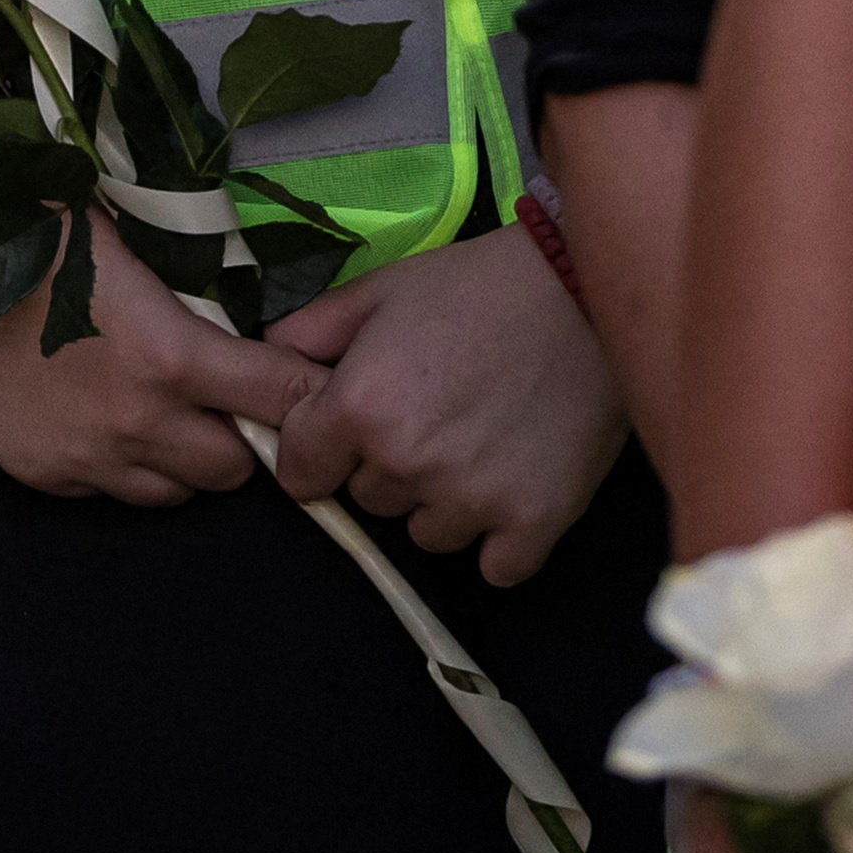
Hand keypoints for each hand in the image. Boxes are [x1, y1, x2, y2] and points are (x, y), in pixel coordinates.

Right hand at [0, 217, 321, 502]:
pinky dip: (116, 464)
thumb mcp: (145, 253)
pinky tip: (94, 417)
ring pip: (172, 492)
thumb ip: (204, 304)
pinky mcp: (44, 475)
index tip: (308, 393)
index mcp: (174, 357)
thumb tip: (258, 332)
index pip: (281, 400)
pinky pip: (108, 490)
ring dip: (178, 459)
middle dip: (235, 439)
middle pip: (231, 471)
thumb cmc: (54, 233)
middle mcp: (137, 422)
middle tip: (217, 403)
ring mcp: (87, 457)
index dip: (304, 398)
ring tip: (155, 412)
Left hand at [266, 223, 626, 586]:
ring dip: (445, 501)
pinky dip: (501, 538)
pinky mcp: (533, 523)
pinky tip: (515, 483)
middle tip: (440, 410)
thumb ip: (308, 333)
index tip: (356, 429)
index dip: (323, 450)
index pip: (302, 475)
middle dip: (391, 465)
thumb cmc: (478, 286)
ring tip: (485, 436)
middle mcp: (407, 464)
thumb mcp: (381, 290)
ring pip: (429, 534)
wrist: (588, 292)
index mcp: (359, 408)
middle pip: (370, 500)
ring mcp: (472, 501)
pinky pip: (494, 567)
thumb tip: (264, 364)